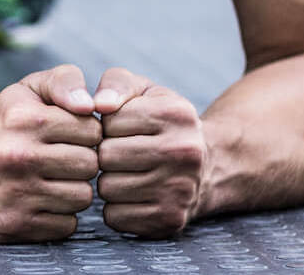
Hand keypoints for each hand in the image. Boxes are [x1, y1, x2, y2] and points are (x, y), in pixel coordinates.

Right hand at [0, 64, 101, 242]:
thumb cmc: (6, 126)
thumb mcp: (28, 90)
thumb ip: (65, 80)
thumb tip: (90, 105)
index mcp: (24, 119)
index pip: (92, 131)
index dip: (86, 134)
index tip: (68, 136)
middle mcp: (17, 156)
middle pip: (90, 165)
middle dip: (81, 162)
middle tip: (61, 159)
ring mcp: (15, 194)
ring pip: (82, 197)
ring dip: (72, 189)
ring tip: (52, 180)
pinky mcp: (15, 224)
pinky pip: (67, 225)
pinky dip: (60, 216)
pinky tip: (41, 201)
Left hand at [92, 68, 208, 237]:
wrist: (206, 167)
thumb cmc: (161, 123)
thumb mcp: (144, 92)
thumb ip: (116, 84)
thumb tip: (97, 105)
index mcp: (176, 113)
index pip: (109, 121)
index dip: (107, 126)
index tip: (123, 129)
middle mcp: (184, 151)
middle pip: (106, 156)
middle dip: (105, 154)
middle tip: (121, 154)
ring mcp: (180, 189)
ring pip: (107, 188)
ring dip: (108, 181)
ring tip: (128, 173)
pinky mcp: (171, 219)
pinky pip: (115, 217)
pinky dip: (116, 208)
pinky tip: (133, 195)